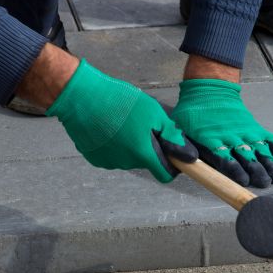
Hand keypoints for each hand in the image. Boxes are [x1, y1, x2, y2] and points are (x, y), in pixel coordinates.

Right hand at [47, 59, 197, 181]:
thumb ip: (172, 135)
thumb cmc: (120, 101)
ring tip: (121, 122)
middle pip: (145, 162)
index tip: (170, 152)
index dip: (171, 166)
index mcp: (143, 153)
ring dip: (129, 145)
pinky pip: (110, 156)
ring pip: (127, 158)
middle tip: (140, 124)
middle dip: (147, 147)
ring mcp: (108, 162)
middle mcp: (126, 163)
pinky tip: (107, 128)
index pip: (165, 175)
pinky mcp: (94, 158)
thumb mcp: (153, 112)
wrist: (81, 97)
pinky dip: (112, 146)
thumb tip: (190, 156)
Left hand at [170, 79, 272, 187]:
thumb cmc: (192, 115)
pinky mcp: (256, 130)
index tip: (243, 180)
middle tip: (264, 183)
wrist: (209, 91)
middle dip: (257, 171)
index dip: (235, 169)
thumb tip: (183, 162)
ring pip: (262, 151)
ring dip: (271, 166)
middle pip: (247, 157)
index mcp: (211, 139)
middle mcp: (231, 138)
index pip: (224, 157)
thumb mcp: (178, 128)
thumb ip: (179, 144)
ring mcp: (246, 133)